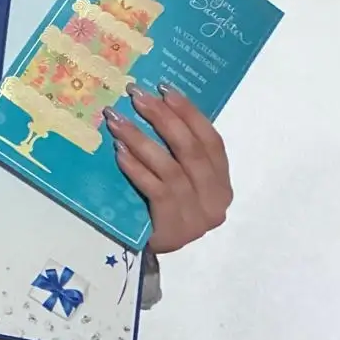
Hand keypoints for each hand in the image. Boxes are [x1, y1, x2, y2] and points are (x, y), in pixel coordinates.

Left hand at [105, 84, 231, 253]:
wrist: (146, 250)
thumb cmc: (159, 208)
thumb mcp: (178, 180)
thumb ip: (177, 153)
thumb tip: (155, 104)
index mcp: (222, 183)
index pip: (211, 141)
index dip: (189, 113)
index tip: (165, 88)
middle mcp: (216, 199)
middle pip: (191, 150)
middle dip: (163, 118)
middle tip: (137, 96)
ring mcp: (197, 216)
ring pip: (170, 167)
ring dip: (141, 139)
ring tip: (117, 120)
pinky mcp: (174, 227)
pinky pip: (155, 189)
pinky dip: (136, 167)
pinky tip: (119, 151)